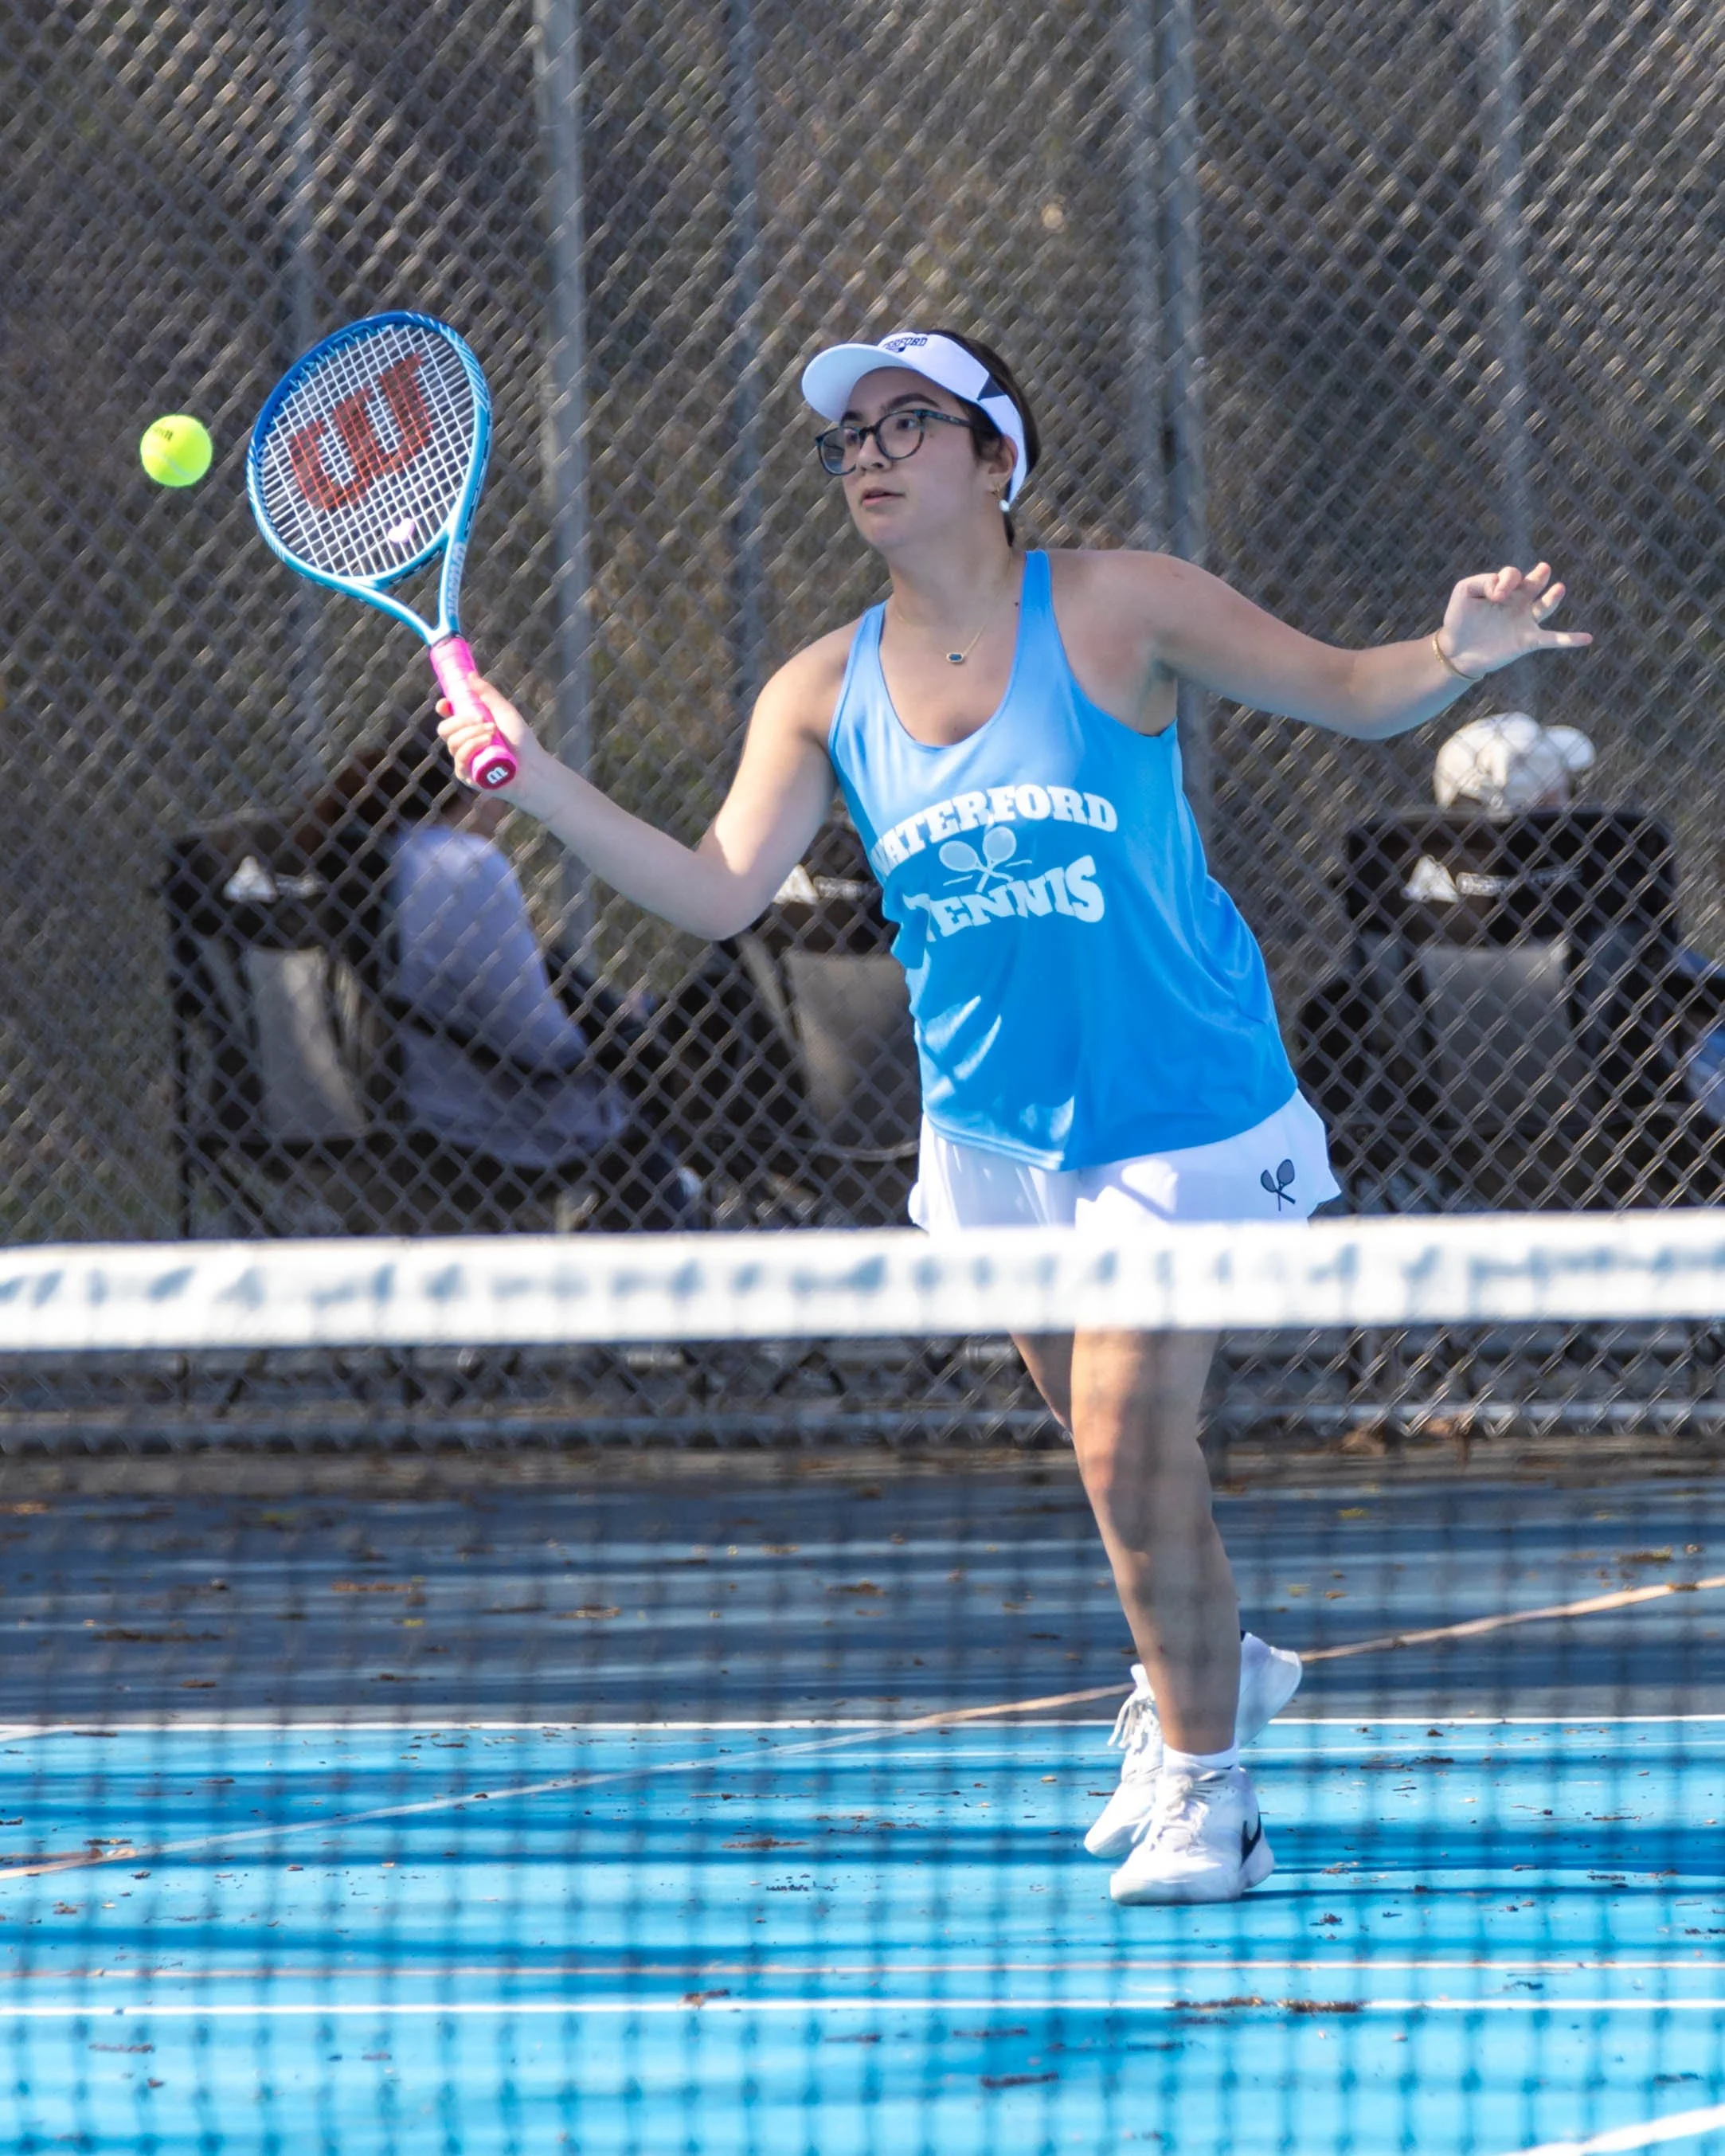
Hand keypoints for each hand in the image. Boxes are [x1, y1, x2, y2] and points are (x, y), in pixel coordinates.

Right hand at [435, 676, 550, 806]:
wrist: (533, 767)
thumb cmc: (521, 742)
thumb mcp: (504, 712)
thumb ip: (487, 694)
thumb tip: (470, 675)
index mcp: (470, 728)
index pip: (448, 718)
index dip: (443, 709)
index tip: (446, 703)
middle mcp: (464, 744)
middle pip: (444, 729)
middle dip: (460, 721)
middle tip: (480, 718)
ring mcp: (464, 761)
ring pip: (452, 743)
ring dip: (471, 733)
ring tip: (493, 732)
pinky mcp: (467, 776)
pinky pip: (459, 759)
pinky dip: (472, 747)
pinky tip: (487, 742)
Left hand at [1437, 562, 1592, 679]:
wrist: (1456, 651)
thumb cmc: (1459, 619)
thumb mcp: (1464, 592)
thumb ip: (1481, 581)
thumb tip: (1501, 592)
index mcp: (1505, 588)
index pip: (1513, 575)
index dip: (1506, 581)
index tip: (1494, 596)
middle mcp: (1519, 602)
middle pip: (1535, 584)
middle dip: (1539, 576)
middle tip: (1542, 570)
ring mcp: (1525, 621)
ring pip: (1544, 607)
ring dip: (1552, 599)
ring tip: (1558, 589)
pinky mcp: (1527, 641)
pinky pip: (1552, 639)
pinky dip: (1570, 639)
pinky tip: (1587, 638)